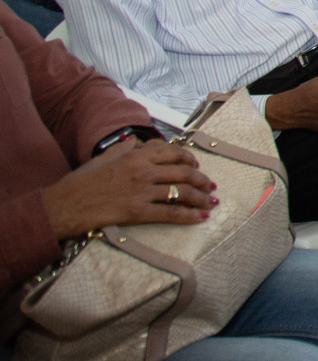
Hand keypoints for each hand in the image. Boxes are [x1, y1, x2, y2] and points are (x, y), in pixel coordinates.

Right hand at [40, 140, 216, 237]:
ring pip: (181, 192)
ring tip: (211, 202)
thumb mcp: (102, 158)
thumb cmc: (79, 182)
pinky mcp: (136, 212)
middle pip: (183, 172)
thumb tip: (136, 142)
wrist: (62, 205)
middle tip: (210, 186)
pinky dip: (188, 216)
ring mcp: (140, 191)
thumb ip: (123, 149)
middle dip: (202, 180)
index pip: (172, 153)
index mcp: (135, 156)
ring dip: (201, 198)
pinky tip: (200, 218)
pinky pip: (169, 213)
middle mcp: (142, 171)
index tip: (197, 165)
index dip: (190, 159)